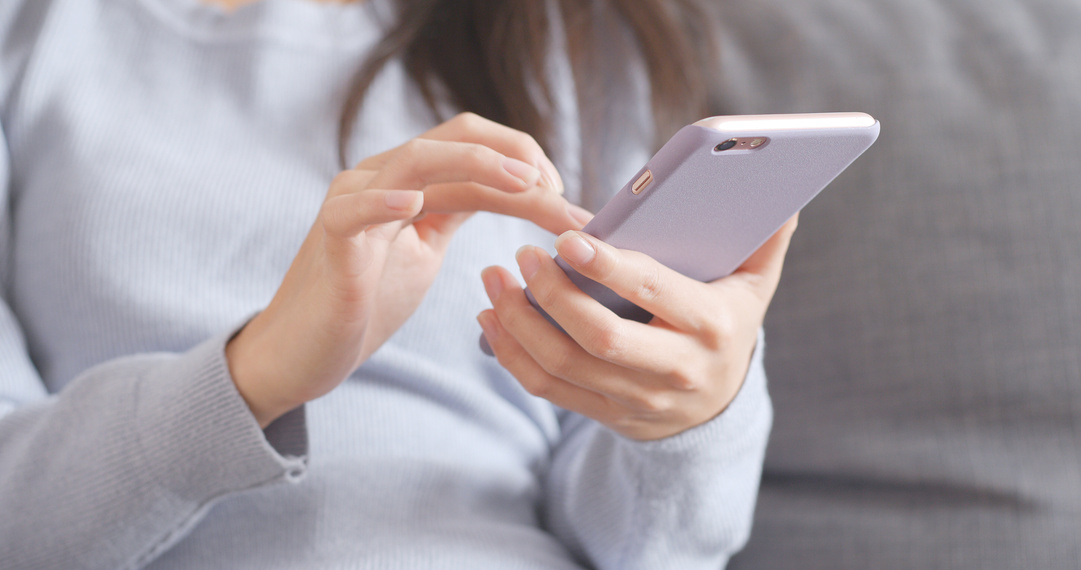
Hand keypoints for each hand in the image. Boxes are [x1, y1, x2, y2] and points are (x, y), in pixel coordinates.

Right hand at [227, 113, 591, 427]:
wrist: (304, 352)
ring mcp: (353, 202)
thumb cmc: (366, 301)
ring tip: (522, 183)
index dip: (527, 162)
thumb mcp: (425, 248)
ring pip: (415, 160)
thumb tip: (520, 194)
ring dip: (476, 165)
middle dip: (516, 157)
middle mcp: (382, 178)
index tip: (567, 199)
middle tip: (559, 189)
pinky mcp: (330, 240)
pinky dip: (382, 200)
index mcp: (411, 181)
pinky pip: (352, 209)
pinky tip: (413, 203)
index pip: (475, 148)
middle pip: (455, 138)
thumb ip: (456, 212)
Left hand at [477, 216, 797, 440]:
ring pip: (563, 365)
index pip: (652, 293)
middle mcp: (674, 370)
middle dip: (551, 294)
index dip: (607, 267)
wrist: (716, 407)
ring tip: (493, 278)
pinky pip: (548, 389)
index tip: (567, 239)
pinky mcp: (606, 416)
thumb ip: (764, 238)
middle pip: (598, 337)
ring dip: (518, 322)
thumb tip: (781, 191)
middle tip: (521, 254)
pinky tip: (492, 319)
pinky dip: (512, 355)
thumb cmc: (727, 324)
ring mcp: (637, 399)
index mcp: (711, 327)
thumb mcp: (754, 284)